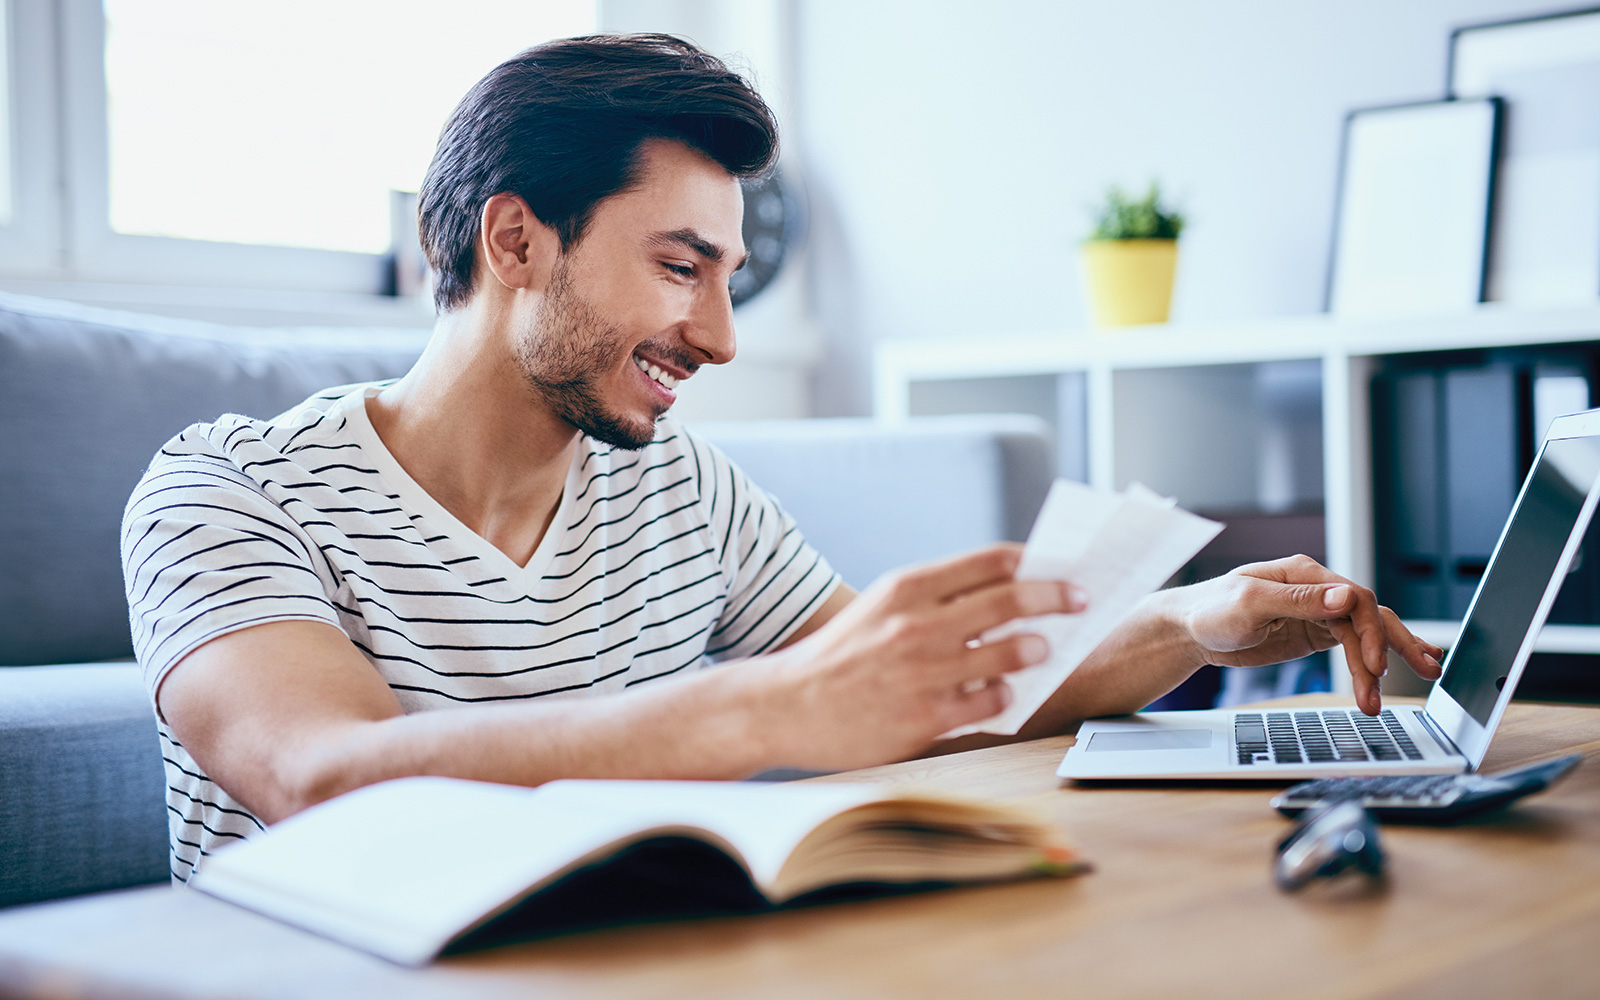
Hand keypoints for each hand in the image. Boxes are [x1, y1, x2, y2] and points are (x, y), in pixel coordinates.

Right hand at [761, 544, 1084, 769]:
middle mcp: (917, 624)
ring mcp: (923, 672)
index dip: (1035, 562)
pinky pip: (991, 702)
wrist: (785, 705)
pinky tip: (1001, 693)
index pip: (990, 561)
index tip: (1059, 568)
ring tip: (1041, 650)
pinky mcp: (925, 718)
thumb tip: (1006, 590)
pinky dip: (1005, 695)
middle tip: (1079, 601)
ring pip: (1010, 652)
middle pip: (1011, 600)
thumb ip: (936, 597)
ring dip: (1035, 648)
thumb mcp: (880, 607)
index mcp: (907, 587)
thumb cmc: (842, 654)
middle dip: (1056, 597)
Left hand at [1172, 555, 1442, 714]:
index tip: (1375, 665)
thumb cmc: (1210, 610)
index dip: (1370, 632)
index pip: (1354, 599)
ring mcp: (1317, 613)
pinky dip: (1374, 659)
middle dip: (1396, 645)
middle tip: (1424, 672)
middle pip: (1369, 615)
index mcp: (1304, 575)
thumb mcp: (1249, 603)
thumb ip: (1298, 600)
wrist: (1188, 630)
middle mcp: (1317, 591)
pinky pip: (1352, 645)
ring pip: (1366, 632)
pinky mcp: (1313, 635)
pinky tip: (1395, 669)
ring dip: (1386, 660)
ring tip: (1412, 685)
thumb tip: (1345, 595)